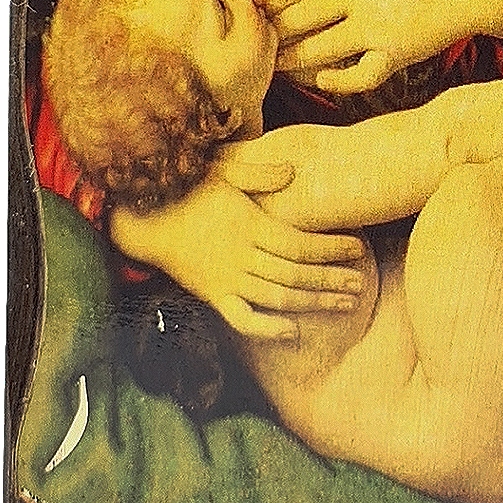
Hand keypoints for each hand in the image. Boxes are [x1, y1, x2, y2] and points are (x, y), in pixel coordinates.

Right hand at [108, 163, 368, 339]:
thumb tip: (293, 171)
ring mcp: (227, 279)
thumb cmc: (185, 190)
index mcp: (248, 225)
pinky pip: (242, 319)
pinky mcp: (212, 296)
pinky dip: (268, 329)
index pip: (300, 242)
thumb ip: (258, 172)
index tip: (358, 248)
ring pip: (279, 298)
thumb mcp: (220, 170)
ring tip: (344, 304)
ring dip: (314, 303)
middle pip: (296, 274)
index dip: (331, 248)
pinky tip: (294, 332)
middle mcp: (241, 256)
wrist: (142, 220)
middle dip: (332, 279)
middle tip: (360, 283)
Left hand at [245, 0, 502, 95]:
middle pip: (300, 12)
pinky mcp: (395, 53)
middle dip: (272, 23)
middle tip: (249, 31)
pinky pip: (359, 74)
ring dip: (291, 57)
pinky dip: (338, 81)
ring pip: (319, 47)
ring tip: (273, 63)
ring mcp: (376, 26)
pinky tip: (322, 80)